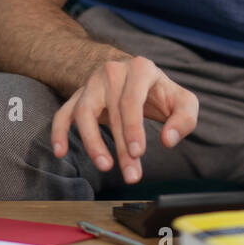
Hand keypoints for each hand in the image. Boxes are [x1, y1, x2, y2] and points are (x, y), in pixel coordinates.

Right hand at [50, 56, 198, 184]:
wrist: (138, 76)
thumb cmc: (161, 92)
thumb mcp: (183, 101)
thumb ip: (184, 119)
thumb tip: (168, 140)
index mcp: (140, 69)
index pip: (131, 101)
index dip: (133, 128)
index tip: (138, 153)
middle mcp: (113, 72)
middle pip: (112, 112)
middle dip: (120, 147)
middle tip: (131, 175)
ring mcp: (92, 83)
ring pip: (84, 113)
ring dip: (92, 142)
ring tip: (105, 166)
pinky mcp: (79, 96)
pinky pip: (63, 113)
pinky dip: (59, 131)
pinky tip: (60, 151)